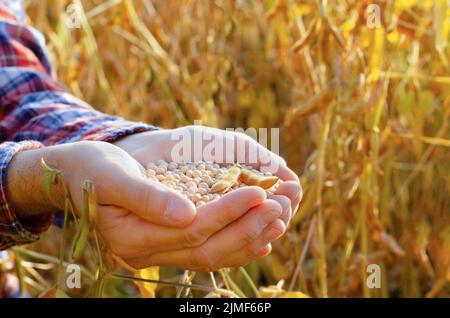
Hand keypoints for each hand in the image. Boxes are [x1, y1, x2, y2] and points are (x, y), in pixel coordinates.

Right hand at [7, 141, 285, 269]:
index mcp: (131, 237)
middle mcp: (146, 254)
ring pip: (212, 256)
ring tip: (279, 218)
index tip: (258, 192)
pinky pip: (206, 254)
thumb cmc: (92, 168)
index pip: (191, 229)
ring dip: (248, 239)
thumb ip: (146, 196)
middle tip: (280, 206)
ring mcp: (157, 254)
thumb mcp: (112, 175)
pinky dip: (236, 248)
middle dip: (246, 228)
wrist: (77, 176)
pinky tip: (261, 239)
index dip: (227, 212)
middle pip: (207, 249)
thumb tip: (187, 213)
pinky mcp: (166, 245)